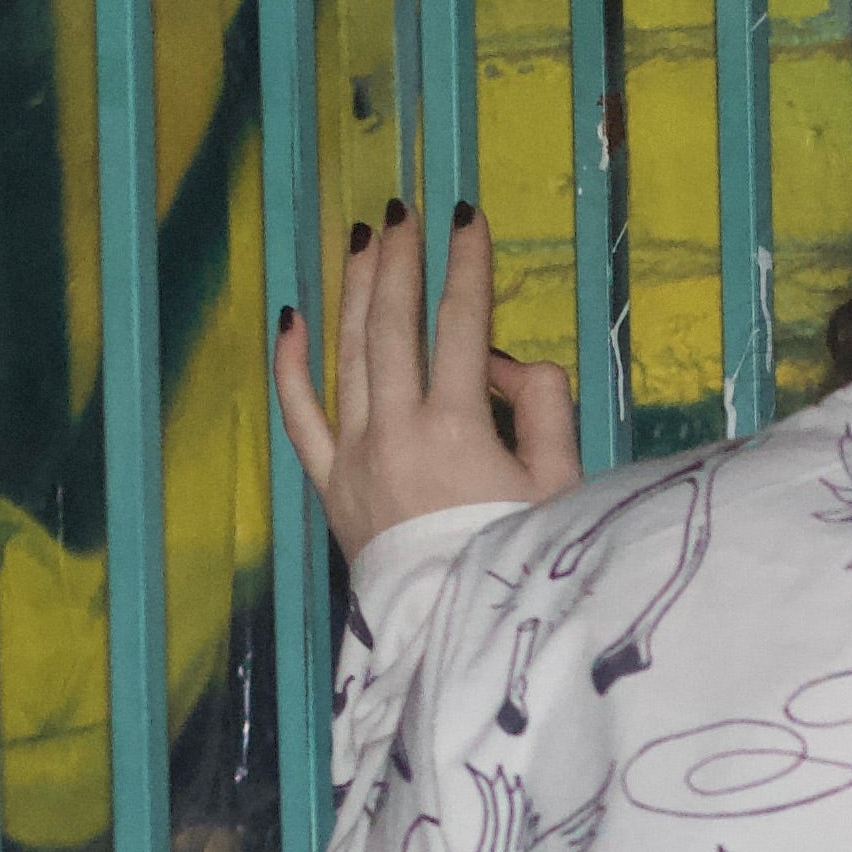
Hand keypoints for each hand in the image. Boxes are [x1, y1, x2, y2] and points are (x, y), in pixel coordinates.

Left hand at [273, 200, 576, 559]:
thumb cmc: (525, 565)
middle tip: (404, 214)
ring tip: (365, 242)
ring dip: (356, 292)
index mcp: (459, 427)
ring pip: (349, 354)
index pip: (461, 324)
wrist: (466, 637)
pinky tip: (292, 318)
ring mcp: (357, 457)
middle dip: (401, 262)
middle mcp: (398, 430)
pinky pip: (302, 417)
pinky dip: (292, 365)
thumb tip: (508, 363)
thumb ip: (545, 409)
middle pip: (395, 325)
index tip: (467, 218)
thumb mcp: (560, 487)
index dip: (466, 265)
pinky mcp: (333, 487)